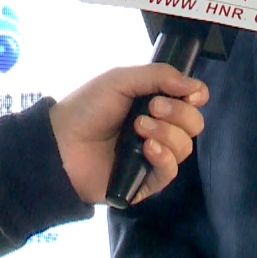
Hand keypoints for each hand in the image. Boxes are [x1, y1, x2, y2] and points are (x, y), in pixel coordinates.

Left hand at [48, 63, 208, 205]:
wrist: (60, 144)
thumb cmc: (87, 108)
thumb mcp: (120, 80)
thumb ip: (159, 76)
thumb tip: (196, 86)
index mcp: (156, 104)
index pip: (193, 101)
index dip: (196, 96)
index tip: (189, 93)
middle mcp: (160, 129)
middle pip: (194, 123)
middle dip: (179, 112)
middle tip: (153, 108)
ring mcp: (154, 156)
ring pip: (185, 146)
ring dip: (167, 133)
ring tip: (139, 127)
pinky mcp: (146, 181)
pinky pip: (170, 171)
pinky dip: (163, 157)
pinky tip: (147, 149)